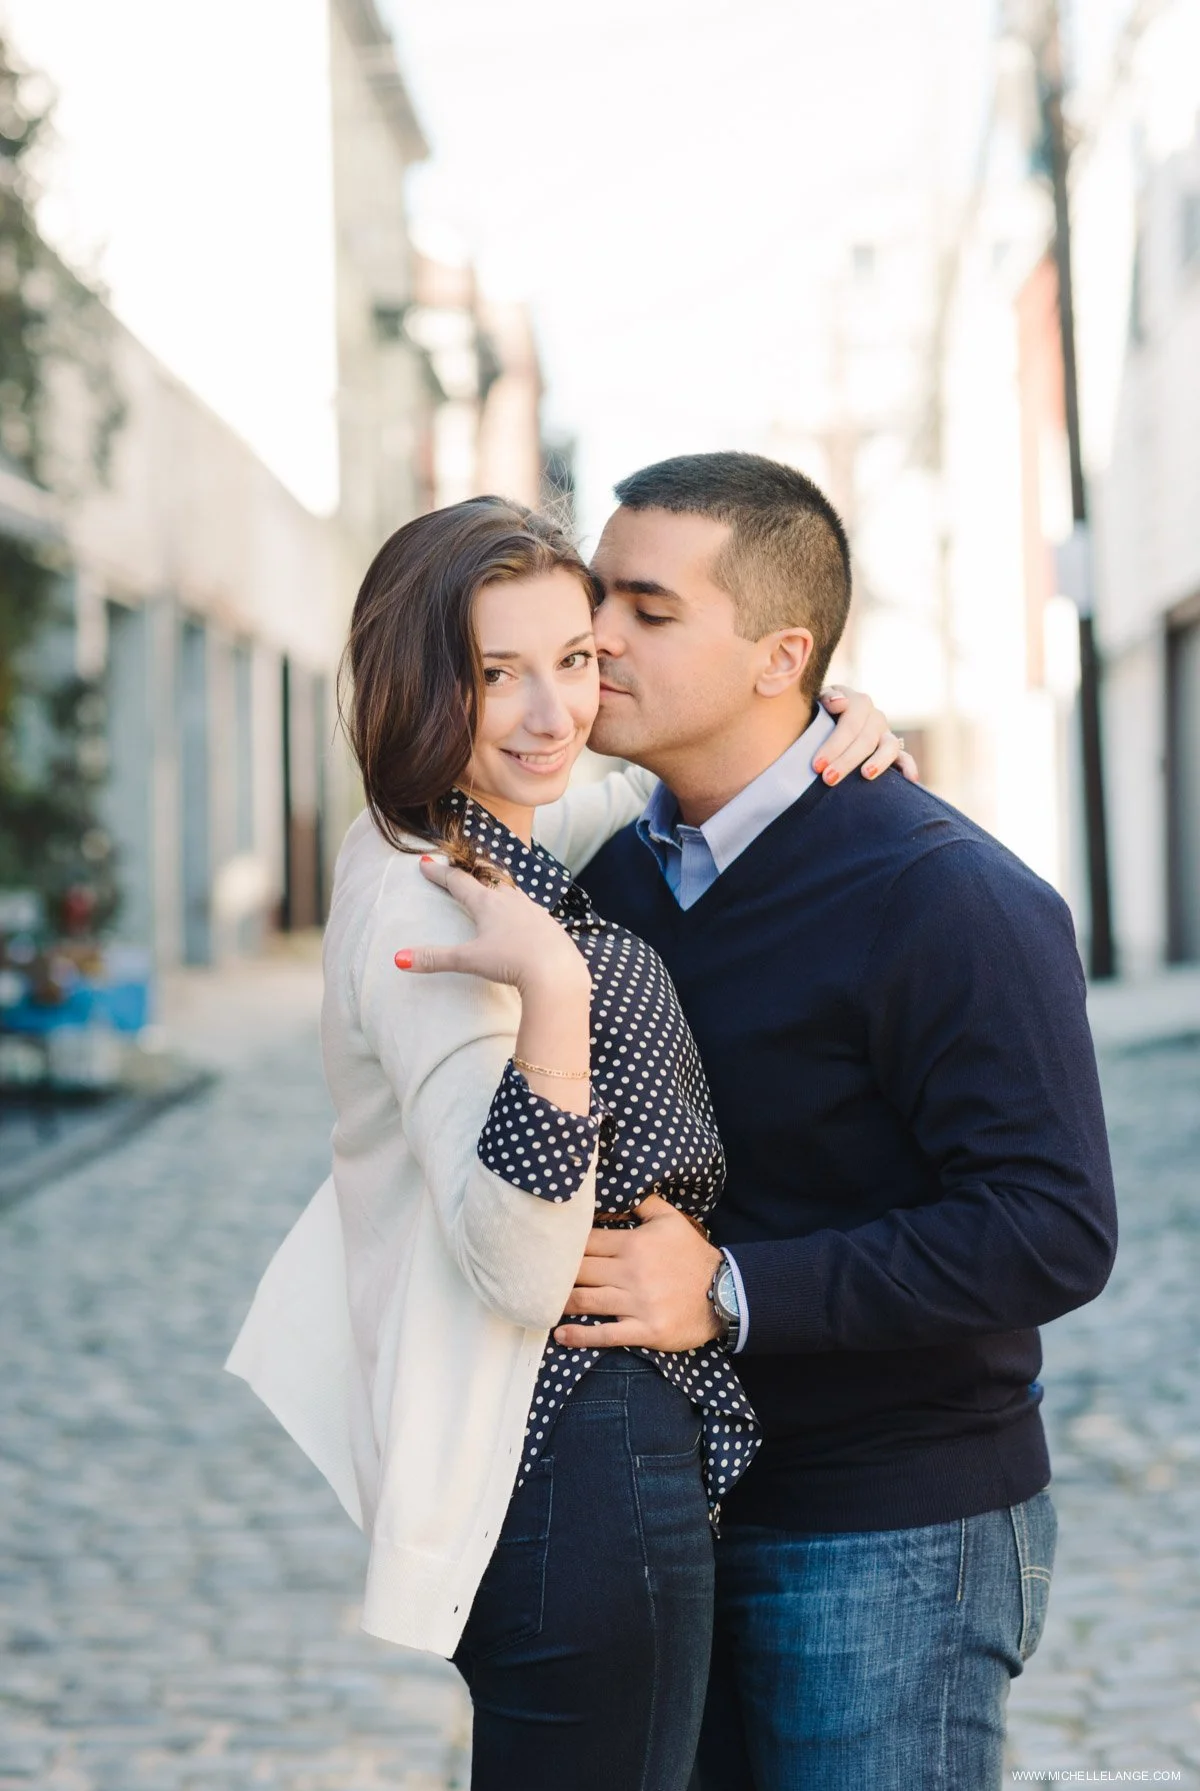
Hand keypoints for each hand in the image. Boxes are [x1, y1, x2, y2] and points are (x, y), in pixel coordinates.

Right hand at [395, 855, 588, 995]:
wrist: (556, 971)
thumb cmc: (511, 962)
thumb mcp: (469, 960)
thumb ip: (435, 958)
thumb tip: (399, 959)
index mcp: (487, 904)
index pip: (458, 882)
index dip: (439, 873)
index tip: (426, 863)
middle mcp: (511, 900)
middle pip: (487, 879)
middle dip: (472, 874)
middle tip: (462, 871)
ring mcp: (533, 910)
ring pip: (512, 891)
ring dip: (498, 888)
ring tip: (492, 890)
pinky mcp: (549, 924)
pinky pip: (530, 909)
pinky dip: (520, 908)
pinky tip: (522, 918)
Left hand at [553, 1195, 722, 1350]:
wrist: (726, 1293)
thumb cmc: (693, 1256)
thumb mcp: (671, 1220)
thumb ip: (642, 1203)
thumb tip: (615, 1193)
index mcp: (634, 1244)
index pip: (586, 1242)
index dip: (563, 1246)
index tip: (545, 1249)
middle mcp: (632, 1272)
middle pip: (580, 1271)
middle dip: (556, 1273)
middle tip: (534, 1276)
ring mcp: (638, 1303)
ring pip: (586, 1301)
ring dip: (560, 1302)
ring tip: (541, 1302)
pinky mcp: (646, 1330)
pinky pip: (606, 1334)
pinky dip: (580, 1335)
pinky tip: (561, 1335)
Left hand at [817, 687, 919, 785]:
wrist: (829, 720)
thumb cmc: (821, 713)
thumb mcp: (819, 701)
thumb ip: (828, 698)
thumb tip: (840, 703)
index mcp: (858, 703)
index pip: (850, 724)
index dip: (834, 745)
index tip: (817, 766)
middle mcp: (875, 717)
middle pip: (866, 739)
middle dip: (846, 761)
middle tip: (828, 779)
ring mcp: (885, 734)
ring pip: (889, 746)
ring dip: (878, 762)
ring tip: (866, 775)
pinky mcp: (893, 751)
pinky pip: (905, 758)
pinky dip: (909, 767)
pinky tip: (911, 779)